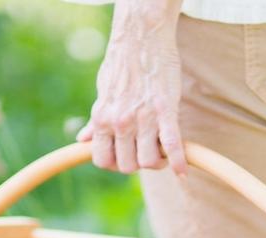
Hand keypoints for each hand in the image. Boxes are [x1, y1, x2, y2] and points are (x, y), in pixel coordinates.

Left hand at [77, 0, 186, 176]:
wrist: (141, 37)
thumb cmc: (122, 64)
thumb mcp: (102, 93)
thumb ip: (95, 120)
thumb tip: (82, 139)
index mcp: (102, 118)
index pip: (102, 160)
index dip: (114, 164)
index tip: (125, 157)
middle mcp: (120, 122)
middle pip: (127, 166)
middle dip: (137, 164)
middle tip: (146, 153)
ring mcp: (143, 118)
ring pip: (149, 161)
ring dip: (157, 162)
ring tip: (162, 152)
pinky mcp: (166, 111)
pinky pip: (172, 145)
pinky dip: (179, 162)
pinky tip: (183, 172)